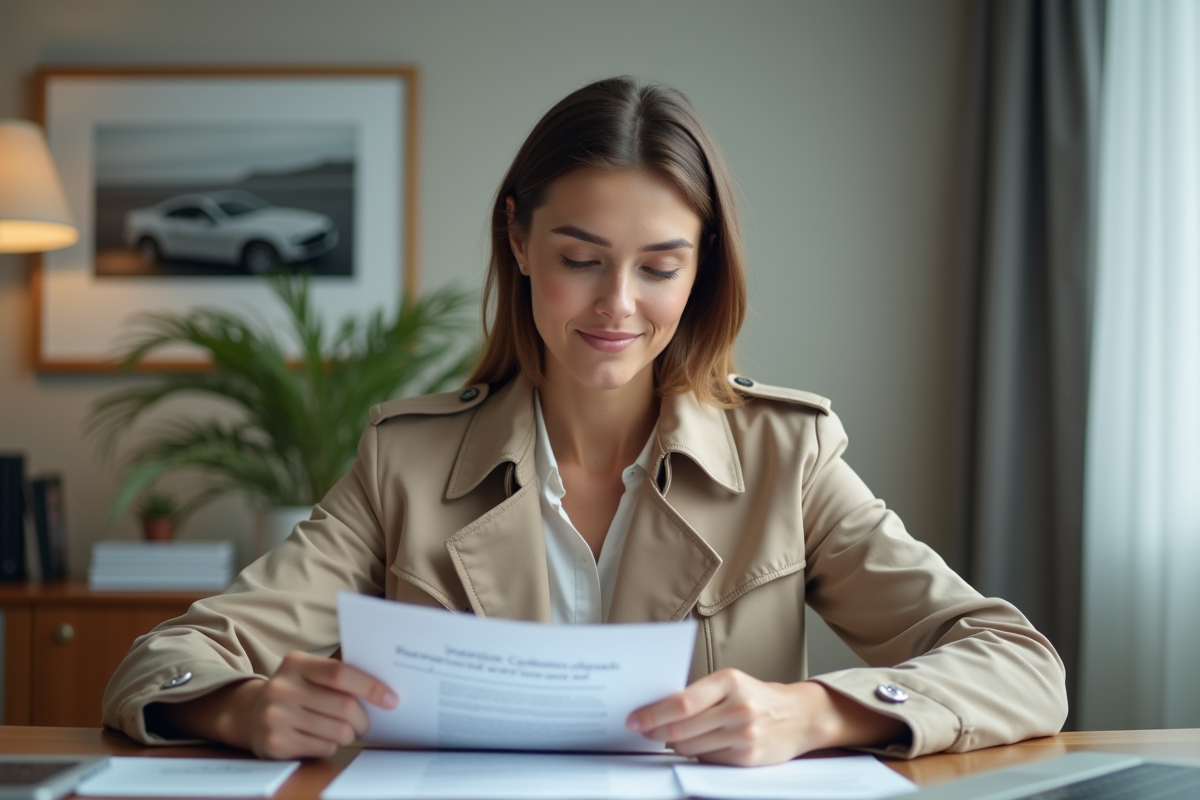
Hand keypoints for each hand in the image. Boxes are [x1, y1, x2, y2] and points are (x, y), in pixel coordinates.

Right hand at [165, 652, 397, 758]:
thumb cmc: (294, 691)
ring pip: (337, 732)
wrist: (248, 714)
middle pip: (343, 707)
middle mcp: (282, 688)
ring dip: (349, 734)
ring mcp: (275, 717)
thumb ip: (338, 673)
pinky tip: (322, 738)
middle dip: (362, 719)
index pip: (341, 674)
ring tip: (346, 731)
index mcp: (296, 663)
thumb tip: (383, 685)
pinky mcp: (275, 744)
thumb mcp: (308, 671)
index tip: (391, 699)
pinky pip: (323, 748)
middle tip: (365, 723)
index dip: (371, 687)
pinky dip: (331, 745)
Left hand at [626, 669, 906, 765]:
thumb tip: (657, 710)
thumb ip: (699, 694)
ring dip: (672, 744)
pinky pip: (708, 759)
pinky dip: (694, 754)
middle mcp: (738, 707)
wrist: (800, 715)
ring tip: (665, 738)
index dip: (653, 714)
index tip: (633, 719)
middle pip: (682, 728)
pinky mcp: (748, 757)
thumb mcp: (731, 683)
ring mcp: (744, 734)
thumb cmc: (757, 696)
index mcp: (730, 681)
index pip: (682, 702)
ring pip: (691, 747)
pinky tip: (691, 746)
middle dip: (655, 732)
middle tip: (640, 731)